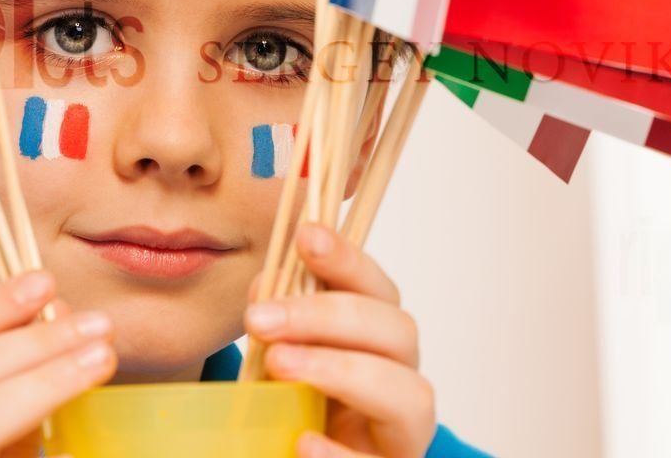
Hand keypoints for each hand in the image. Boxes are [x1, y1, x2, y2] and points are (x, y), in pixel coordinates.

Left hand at [245, 223, 435, 457]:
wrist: (293, 457)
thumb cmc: (295, 408)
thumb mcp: (284, 357)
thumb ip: (280, 319)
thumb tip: (266, 285)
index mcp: (381, 343)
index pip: (379, 291)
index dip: (349, 259)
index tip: (306, 235)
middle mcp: (403, 381)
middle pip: (398, 332)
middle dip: (330, 315)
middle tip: (262, 318)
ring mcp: (402, 434)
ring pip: (408, 394)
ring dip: (341, 370)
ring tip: (278, 364)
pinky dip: (340, 454)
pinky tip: (303, 441)